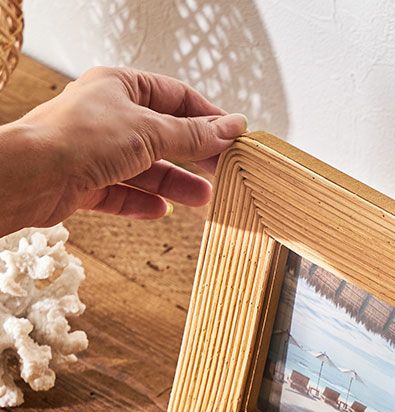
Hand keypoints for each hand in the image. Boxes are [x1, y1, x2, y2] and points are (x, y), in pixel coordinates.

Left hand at [0, 67, 246, 234]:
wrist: (30, 176)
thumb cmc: (79, 139)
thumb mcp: (150, 131)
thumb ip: (194, 134)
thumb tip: (231, 128)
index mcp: (120, 87)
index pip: (176, 97)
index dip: (208, 118)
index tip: (234, 138)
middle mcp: (108, 116)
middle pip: (164, 136)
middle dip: (194, 156)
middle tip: (223, 171)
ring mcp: (96, 151)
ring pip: (146, 169)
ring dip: (175, 184)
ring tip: (202, 199)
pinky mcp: (86, 183)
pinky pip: (123, 193)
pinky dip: (143, 203)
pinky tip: (160, 211)